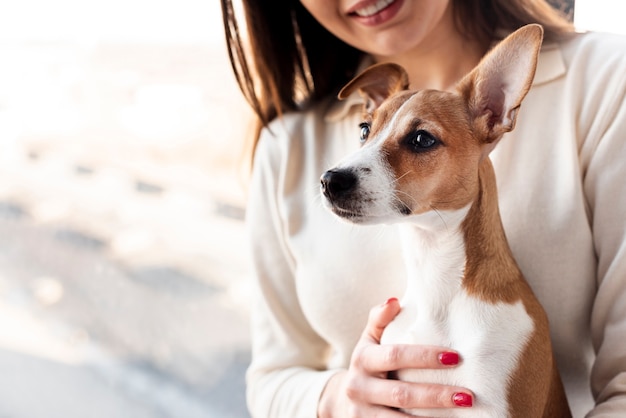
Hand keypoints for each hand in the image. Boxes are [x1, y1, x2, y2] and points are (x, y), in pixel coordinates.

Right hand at [318, 297, 473, 416]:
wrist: (341, 401)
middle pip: (402, 393)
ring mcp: (362, 413)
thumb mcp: (368, 341)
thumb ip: (379, 321)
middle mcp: (359, 387)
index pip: (395, 355)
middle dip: (437, 395)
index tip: (456, 357)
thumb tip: (394, 300)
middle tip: (468, 396)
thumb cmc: (367, 365)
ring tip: (462, 415)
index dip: (425, 356)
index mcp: (362, 359)